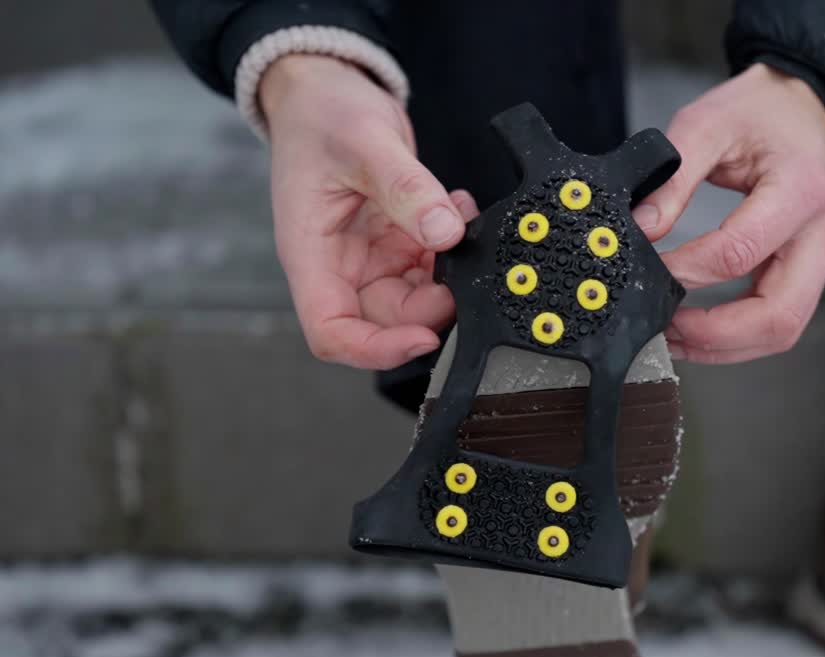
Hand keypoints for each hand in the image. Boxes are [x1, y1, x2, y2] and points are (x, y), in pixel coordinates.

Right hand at [261, 55, 476, 369]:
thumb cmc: (320, 114)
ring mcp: (368, 257)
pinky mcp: (394, 242)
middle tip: (464, 264)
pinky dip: (451, 246)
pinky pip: (430, 266)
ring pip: (415, 298)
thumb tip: (444, 232)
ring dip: (448, 273)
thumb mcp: (364, 141)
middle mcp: (339, 266)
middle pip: (385, 321)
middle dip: (431, 304)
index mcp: (310, 254)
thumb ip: (405, 188)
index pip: (332, 332)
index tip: (423, 337)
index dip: (377, 349)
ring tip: (458, 216)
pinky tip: (457, 207)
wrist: (324, 90)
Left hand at [637, 63, 824, 362]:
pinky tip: (699, 328)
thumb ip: (673, 177)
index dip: (688, 272)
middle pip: (778, 315)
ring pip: (782, 329)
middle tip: (665, 327)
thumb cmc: (762, 111)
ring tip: (675, 335)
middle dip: (715, 334)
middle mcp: (822, 232)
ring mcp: (822, 256)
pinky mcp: (811, 270)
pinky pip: (780, 319)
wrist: (804, 105)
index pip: (741, 252)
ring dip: (727, 345)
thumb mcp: (708, 123)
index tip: (649, 271)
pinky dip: (739, 334)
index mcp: (802, 189)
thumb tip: (642, 229)